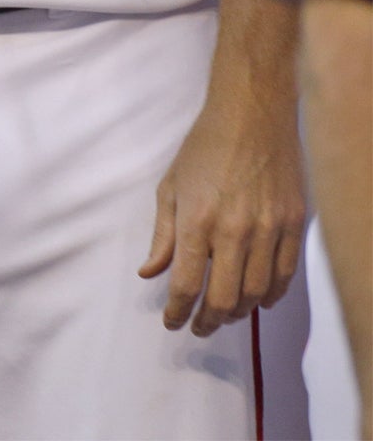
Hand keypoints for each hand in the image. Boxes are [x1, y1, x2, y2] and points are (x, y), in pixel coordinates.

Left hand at [140, 84, 304, 335]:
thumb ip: (162, 236)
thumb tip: (149, 272)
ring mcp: (269, 229)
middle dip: (208, 320)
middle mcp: (234, 230)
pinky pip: (286, 274)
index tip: (172, 322)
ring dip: (240, 312)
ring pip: (257, 292)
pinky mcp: (294, 224)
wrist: (251, 117)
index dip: (177, 311)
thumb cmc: (204, 149)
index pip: (186, 283)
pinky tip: (259, 300)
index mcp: (197, 221)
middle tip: (199, 326)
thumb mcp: (171, 188)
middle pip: (225, 298)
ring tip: (224, 315)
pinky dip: (272, 295)